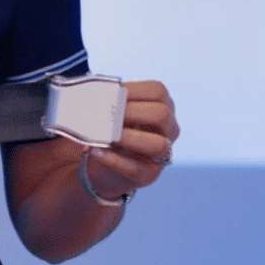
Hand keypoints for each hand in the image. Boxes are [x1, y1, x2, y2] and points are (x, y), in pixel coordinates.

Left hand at [85, 80, 179, 200]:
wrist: (107, 165)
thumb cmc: (113, 130)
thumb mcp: (116, 114)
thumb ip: (112, 103)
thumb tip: (96, 94)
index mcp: (163, 107)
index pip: (158, 91)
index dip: (134, 89)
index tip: (111, 91)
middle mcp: (168, 130)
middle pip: (162, 115)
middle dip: (133, 111)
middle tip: (109, 111)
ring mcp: (161, 155)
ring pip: (157, 145)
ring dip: (130, 137)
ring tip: (108, 135)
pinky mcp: (147, 175)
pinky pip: (134, 169)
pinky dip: (113, 160)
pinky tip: (96, 151)